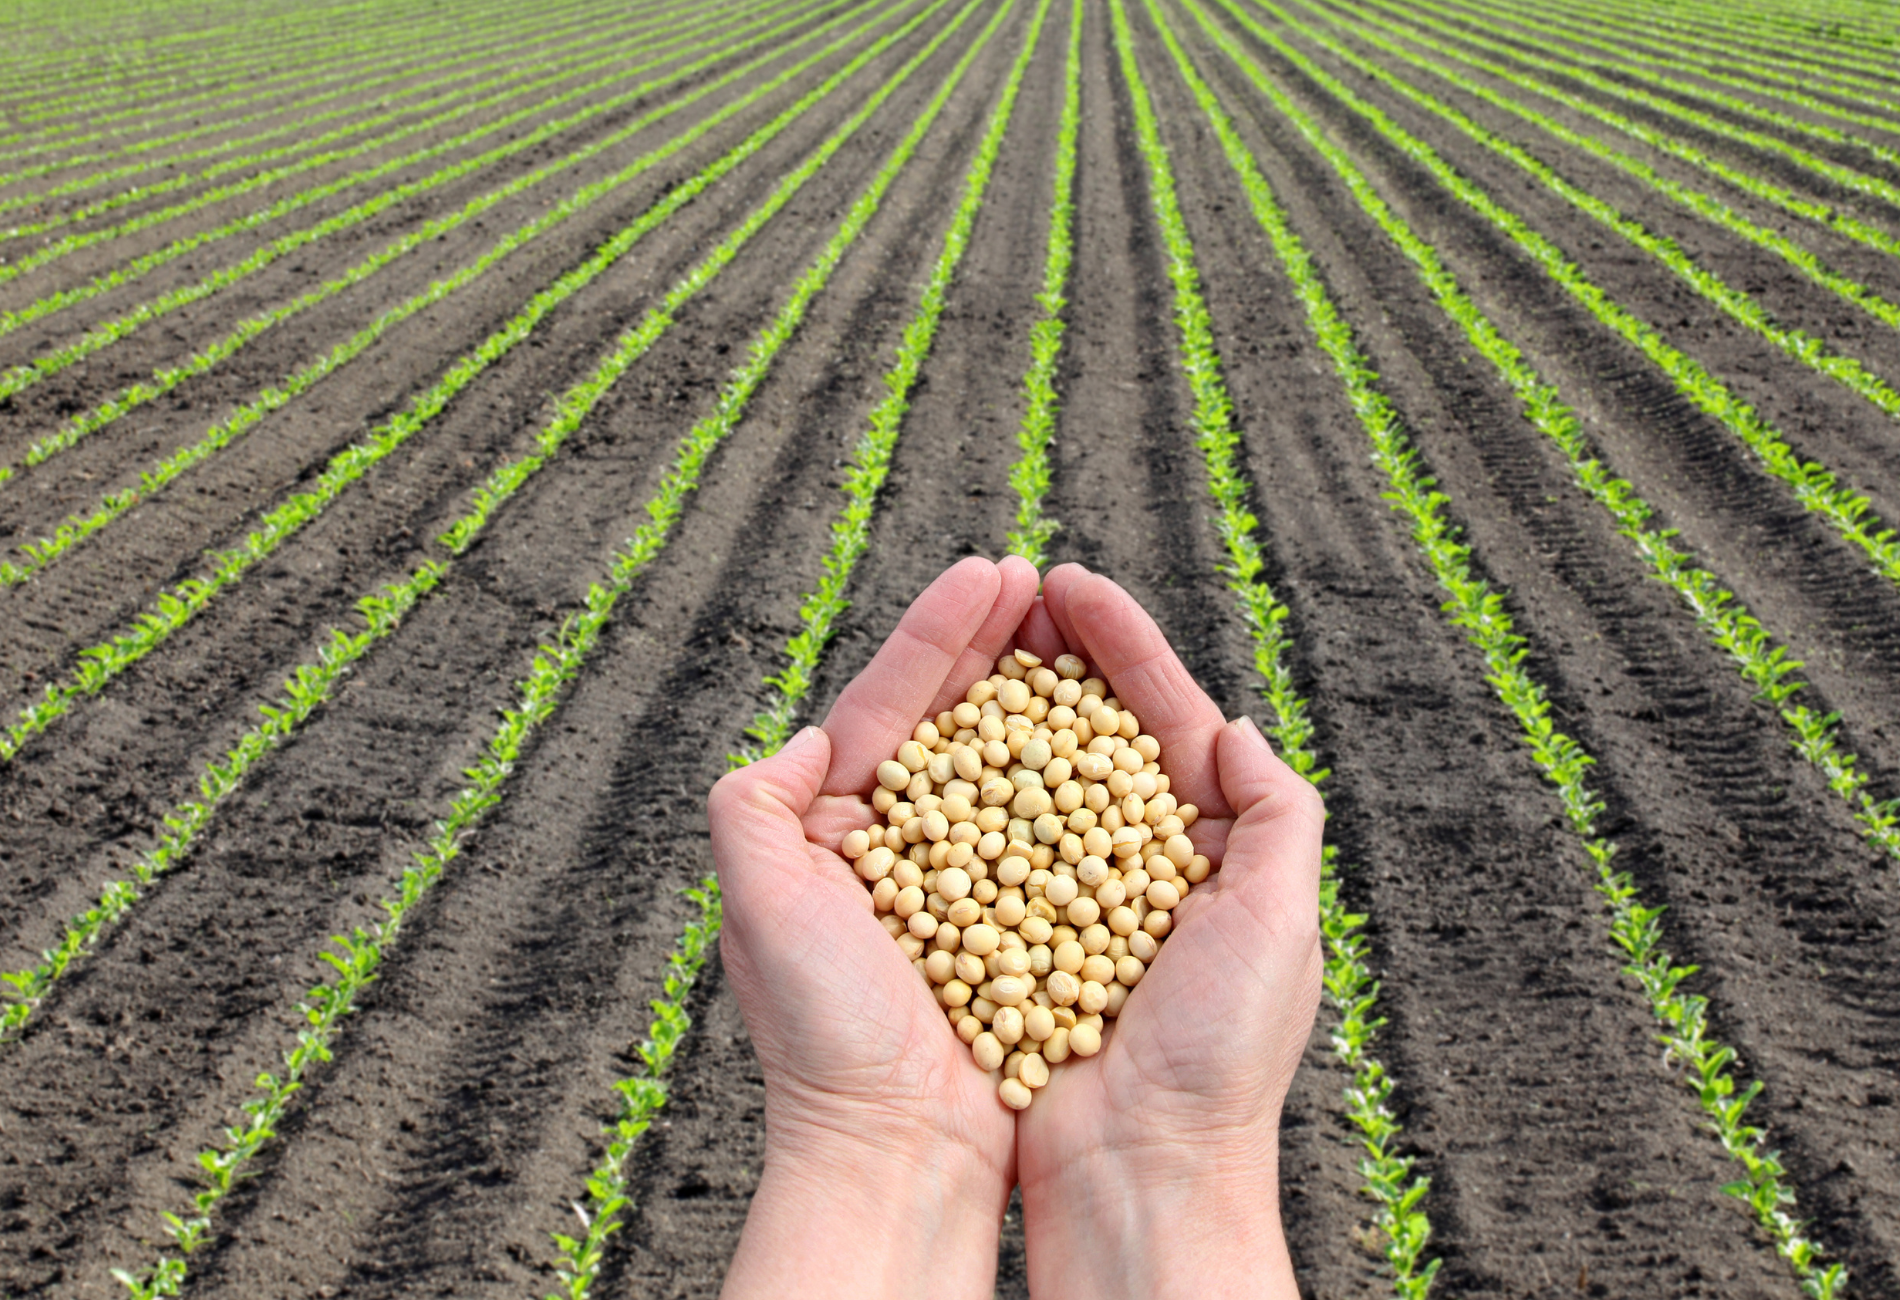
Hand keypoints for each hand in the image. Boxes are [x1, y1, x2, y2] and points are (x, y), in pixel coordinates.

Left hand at [712, 555, 1041, 1298]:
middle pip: (951, 722)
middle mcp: (900, 851)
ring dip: (1039, 695)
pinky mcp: (1020, 925)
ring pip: (1006, 766)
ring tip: (1075, 630)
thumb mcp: (758, 906)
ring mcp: (964, 885)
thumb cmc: (822, 1037)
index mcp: (834, 835)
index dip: (938, 635)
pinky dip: (1076, 779)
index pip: (888, 708)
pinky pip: (1052, 835)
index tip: (991, 573)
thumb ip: (753, 805)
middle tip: (1039, 579)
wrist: (897, 1152)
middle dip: (993, 645)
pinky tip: (1106, 735)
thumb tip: (805, 739)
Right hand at [1010, 565, 1324, 1299]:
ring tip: (968, 637)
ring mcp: (1062, 894)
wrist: (1138, 1173)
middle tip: (1010, 586)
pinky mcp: (1001, 931)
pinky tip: (929, 739)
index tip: (1069, 582)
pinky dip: (955, 786)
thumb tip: (1229, 723)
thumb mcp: (1281, 924)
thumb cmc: (1219, 1059)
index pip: (1162, 717)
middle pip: (1088, 728)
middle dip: (1053, 653)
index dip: (1121, 643)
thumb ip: (1275, 814)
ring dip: (999, 700)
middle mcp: (1131, 863)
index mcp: (1207, 851)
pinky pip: (974, 842)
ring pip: (1025, 773)